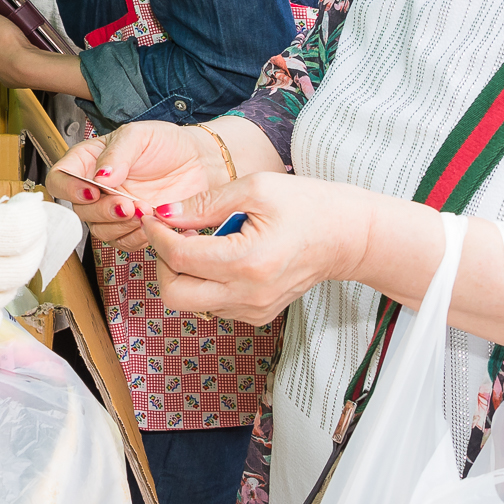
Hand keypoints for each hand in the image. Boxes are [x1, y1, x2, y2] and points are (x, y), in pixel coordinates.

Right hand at [47, 120, 227, 250]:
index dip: (69, 189)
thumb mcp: (140, 136)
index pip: (60, 178)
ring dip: (120, 226)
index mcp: (89, 161)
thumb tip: (100, 176)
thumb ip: (117, 154)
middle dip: (103, 211)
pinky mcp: (132, 228)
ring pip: (99, 230)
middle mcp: (97, 188)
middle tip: (128, 204)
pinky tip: (151, 223)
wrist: (201, 164)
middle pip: (79, 210)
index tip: (91, 192)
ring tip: (146, 211)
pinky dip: (135, 237)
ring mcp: (113, 210)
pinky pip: (122, 243)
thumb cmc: (168, 143)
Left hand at [141, 172, 371, 325]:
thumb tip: (164, 213)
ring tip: (201, 241)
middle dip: (163, 263)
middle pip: (175, 295)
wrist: (348, 236)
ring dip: (183, 274)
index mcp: (247, 261)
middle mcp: (248, 295)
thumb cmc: (308, 206)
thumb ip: (205, 203)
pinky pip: (213, 306)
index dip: (157, 235)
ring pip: (191, 303)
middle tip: (174, 235)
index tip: (154, 216)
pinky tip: (218, 257)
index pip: (179, 258)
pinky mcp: (257, 315)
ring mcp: (253, 310)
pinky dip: (204, 283)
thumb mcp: (256, 189)